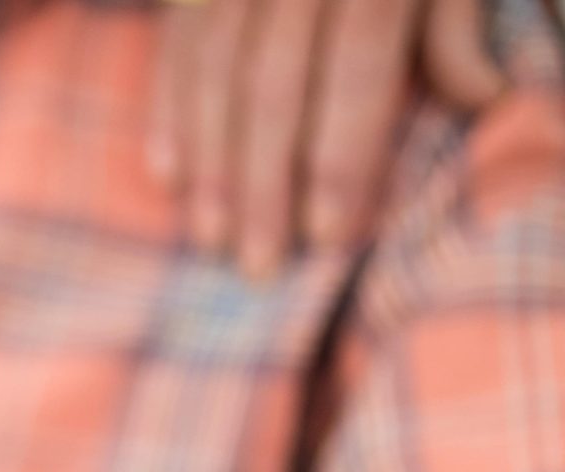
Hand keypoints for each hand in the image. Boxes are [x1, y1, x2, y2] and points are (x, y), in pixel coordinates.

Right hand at [150, 0, 504, 275]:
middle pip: (272, 93)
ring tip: (212, 238)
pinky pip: (173, 49)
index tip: (330, 238)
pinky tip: (169, 175)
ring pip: (213, 79)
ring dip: (209, 168)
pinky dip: (169, 114)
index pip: (354, 79)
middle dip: (262, 188)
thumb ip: (454, 21)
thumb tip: (483, 97)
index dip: (341, 162)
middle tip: (257, 267)